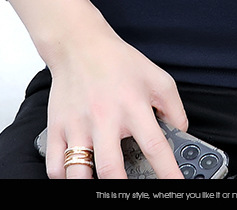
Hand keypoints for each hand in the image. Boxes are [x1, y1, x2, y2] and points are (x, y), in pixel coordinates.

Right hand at [44, 20, 188, 179]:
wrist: (79, 44)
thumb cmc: (118, 62)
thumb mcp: (157, 77)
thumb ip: (173, 107)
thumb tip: (181, 134)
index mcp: (133, 105)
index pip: (155, 146)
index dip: (168, 173)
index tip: (175, 188)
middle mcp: (104, 117)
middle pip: (111, 168)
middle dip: (122, 189)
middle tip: (132, 193)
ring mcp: (78, 125)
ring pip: (79, 173)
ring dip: (90, 185)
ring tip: (101, 184)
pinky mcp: (57, 128)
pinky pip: (56, 166)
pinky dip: (65, 178)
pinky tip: (78, 175)